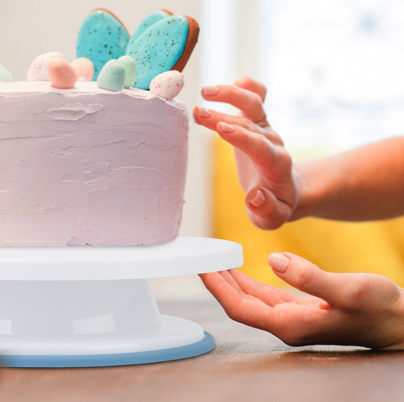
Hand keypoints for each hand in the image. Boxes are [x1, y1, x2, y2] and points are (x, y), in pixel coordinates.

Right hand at [193, 76, 299, 228]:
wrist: (287, 188)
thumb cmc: (275, 204)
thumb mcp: (272, 218)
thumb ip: (266, 212)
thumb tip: (255, 196)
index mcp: (275, 165)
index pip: (260, 147)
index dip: (242, 137)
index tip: (223, 130)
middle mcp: (271, 141)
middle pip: (249, 122)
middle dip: (224, 115)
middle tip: (197, 113)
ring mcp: (264, 127)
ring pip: (253, 102)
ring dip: (230, 93)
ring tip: (204, 92)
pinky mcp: (256, 119)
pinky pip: (257, 94)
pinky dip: (244, 85)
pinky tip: (220, 89)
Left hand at [200, 252, 403, 349]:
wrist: (398, 322)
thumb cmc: (379, 309)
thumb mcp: (349, 290)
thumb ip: (310, 277)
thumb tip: (274, 260)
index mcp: (290, 324)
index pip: (240, 307)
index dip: (217, 287)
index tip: (201, 267)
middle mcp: (285, 324)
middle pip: (238, 303)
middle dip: (216, 281)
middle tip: (197, 256)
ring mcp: (290, 317)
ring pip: (248, 298)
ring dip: (228, 279)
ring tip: (211, 258)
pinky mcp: (297, 308)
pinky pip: (262, 294)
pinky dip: (246, 279)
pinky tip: (237, 268)